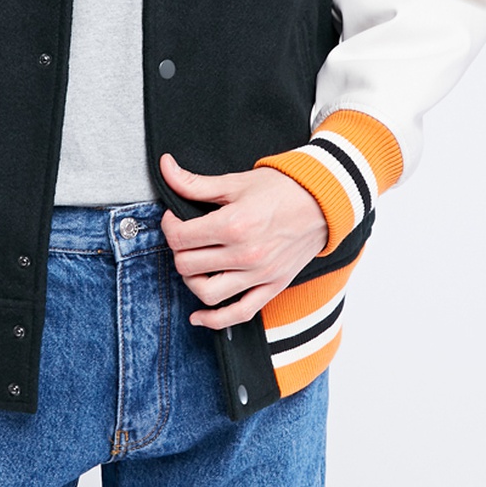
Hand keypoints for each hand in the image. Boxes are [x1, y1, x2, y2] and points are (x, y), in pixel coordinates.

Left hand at [159, 155, 328, 329]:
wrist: (322, 201)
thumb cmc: (280, 188)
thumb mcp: (235, 182)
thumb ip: (195, 183)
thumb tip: (164, 167)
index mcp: (234, 224)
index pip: (180, 237)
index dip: (168, 225)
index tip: (174, 218)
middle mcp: (245, 254)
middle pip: (188, 265)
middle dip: (178, 250)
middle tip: (184, 237)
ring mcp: (260, 275)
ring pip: (207, 293)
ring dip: (191, 280)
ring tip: (194, 264)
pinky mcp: (272, 287)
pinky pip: (239, 314)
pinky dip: (214, 320)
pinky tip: (198, 316)